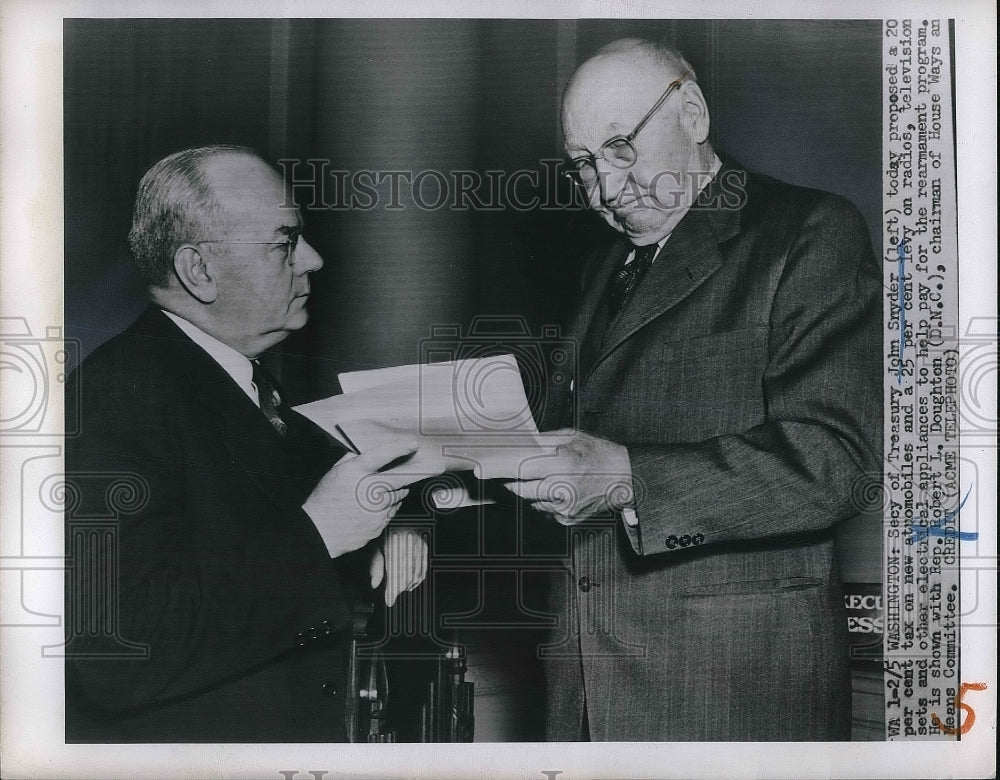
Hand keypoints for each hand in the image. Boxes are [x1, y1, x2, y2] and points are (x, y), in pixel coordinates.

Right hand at [303, 438, 420, 557]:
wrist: (317, 533)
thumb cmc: (325, 499)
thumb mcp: (335, 472)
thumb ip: (354, 459)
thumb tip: (370, 450)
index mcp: (355, 472)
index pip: (381, 455)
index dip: (398, 448)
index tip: (413, 444)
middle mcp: (369, 489)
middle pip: (402, 479)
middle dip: (422, 472)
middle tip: (438, 467)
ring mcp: (376, 509)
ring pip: (398, 496)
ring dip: (396, 491)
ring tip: (381, 491)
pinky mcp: (379, 524)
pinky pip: (391, 511)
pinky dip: (388, 507)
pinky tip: (373, 507)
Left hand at [369, 527, 428, 605]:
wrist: (399, 522)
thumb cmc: (385, 535)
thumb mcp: (375, 549)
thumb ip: (375, 566)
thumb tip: (374, 584)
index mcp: (392, 542)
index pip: (394, 572)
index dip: (392, 588)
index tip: (389, 600)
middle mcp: (407, 542)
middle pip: (406, 574)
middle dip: (399, 588)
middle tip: (392, 596)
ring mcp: (418, 544)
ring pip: (416, 572)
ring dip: (408, 585)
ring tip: (400, 590)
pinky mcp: (424, 546)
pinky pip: (424, 567)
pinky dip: (418, 578)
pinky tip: (411, 584)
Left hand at [503, 429, 633, 524]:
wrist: (625, 478)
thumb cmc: (600, 454)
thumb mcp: (572, 437)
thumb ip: (543, 441)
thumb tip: (517, 444)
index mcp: (563, 465)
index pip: (521, 470)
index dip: (498, 471)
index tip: (481, 471)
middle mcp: (562, 489)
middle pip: (521, 490)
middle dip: (512, 481)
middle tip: (510, 472)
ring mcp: (565, 508)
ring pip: (531, 501)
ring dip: (530, 489)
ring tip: (547, 476)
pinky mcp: (567, 519)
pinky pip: (544, 509)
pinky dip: (544, 499)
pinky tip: (557, 488)